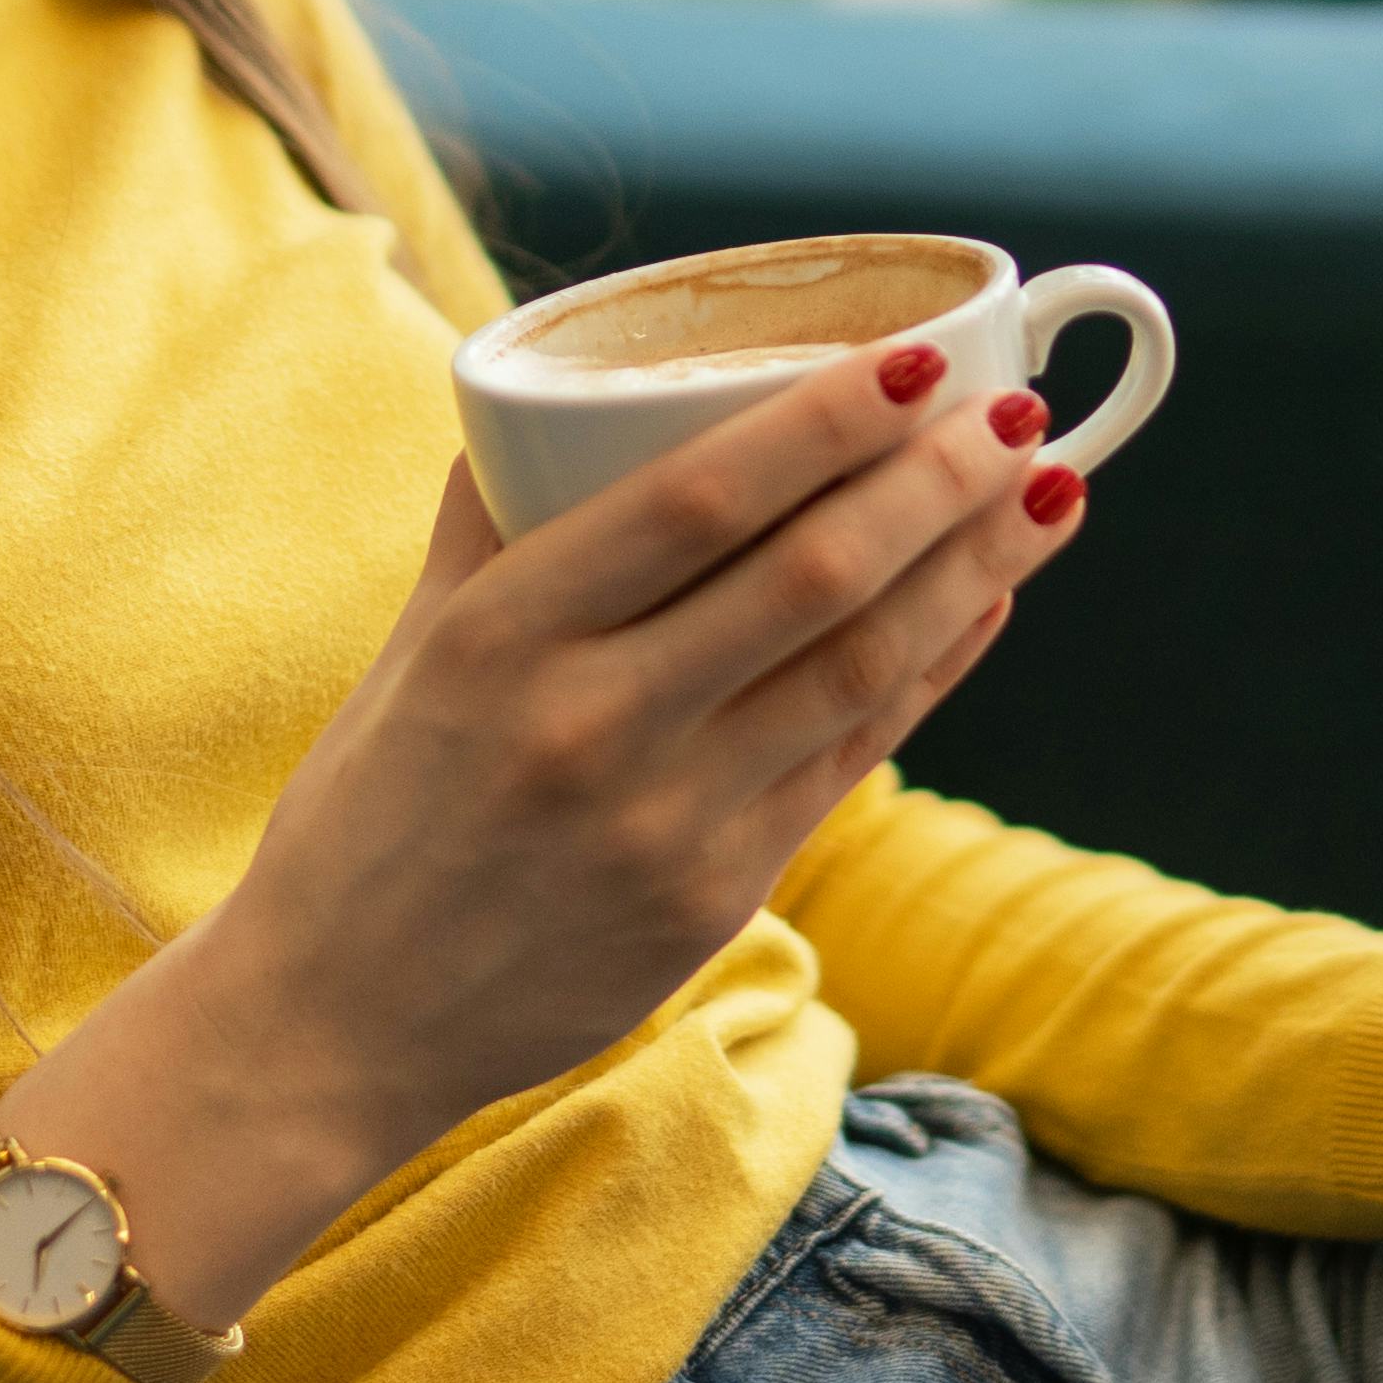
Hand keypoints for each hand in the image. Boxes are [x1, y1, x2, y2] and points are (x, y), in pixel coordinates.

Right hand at [0, 343, 1087, 1323]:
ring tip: (1044, 497)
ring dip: (968, 573)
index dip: (824, 422)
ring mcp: (662, 823)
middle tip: (1020, 415)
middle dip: (935, 486)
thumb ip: (487, 526)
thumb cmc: (369, 816)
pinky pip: (851, 761)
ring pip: (857, 670)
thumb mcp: (407, 652)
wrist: (338, 1024)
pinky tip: (983, 609)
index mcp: (500, 637)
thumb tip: (543, 395)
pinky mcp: (713, 900)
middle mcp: (588, 725)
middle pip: (809, 578)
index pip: (694, 499)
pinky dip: (929, 674)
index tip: (919, 359)